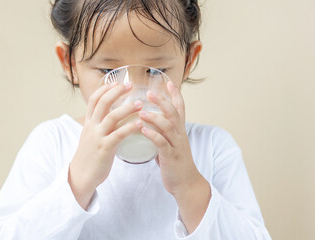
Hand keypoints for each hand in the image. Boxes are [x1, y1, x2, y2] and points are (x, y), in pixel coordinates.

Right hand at [68, 82, 142, 208]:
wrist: (81, 176)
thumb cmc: (90, 156)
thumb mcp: (91, 136)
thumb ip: (99, 125)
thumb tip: (110, 116)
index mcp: (89, 122)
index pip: (94, 99)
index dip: (105, 89)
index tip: (117, 82)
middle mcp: (92, 127)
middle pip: (103, 103)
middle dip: (117, 92)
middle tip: (131, 85)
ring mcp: (98, 137)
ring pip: (112, 117)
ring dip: (127, 108)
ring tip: (140, 104)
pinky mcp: (105, 148)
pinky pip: (118, 135)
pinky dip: (130, 127)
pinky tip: (140, 124)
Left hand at [138, 81, 202, 196]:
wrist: (186, 183)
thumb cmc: (175, 162)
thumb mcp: (171, 144)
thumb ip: (162, 133)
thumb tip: (147, 125)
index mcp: (179, 130)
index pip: (180, 108)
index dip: (175, 95)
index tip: (168, 83)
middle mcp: (180, 134)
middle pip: (173, 112)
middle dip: (162, 101)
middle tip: (149, 93)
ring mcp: (176, 145)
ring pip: (167, 126)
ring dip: (154, 117)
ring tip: (141, 112)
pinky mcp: (171, 156)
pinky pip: (162, 143)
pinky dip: (152, 135)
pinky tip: (142, 130)